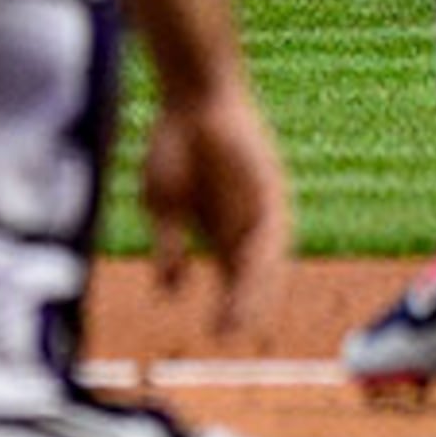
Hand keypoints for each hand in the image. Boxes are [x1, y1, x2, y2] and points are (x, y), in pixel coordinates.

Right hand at [139, 83, 292, 336]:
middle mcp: (251, 224)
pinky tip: (248, 279)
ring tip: (239, 321)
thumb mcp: (163, 206)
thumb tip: (168, 292)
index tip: (213, 334)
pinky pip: (271, 236)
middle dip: (243, 308)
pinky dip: (261, 262)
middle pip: (254, 278)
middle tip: (228, 337)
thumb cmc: (174, 148)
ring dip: (254, 294)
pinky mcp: (271, 194)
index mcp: (227, 230)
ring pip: (266, 264)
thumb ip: (170, 248)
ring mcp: (263, 210)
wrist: (192, 100)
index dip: (229, 306)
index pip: (235, 278)